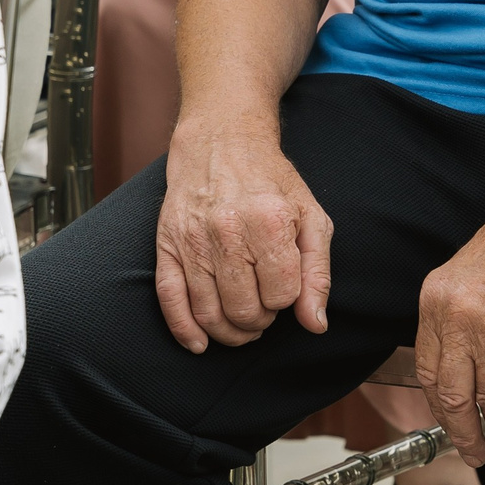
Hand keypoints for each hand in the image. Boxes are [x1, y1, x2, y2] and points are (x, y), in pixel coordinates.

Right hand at [153, 115, 332, 351]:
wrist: (221, 142)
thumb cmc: (271, 183)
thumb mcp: (311, 217)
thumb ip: (317, 272)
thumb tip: (315, 323)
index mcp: (268, 221)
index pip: (282, 296)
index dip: (287, 300)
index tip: (284, 285)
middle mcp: (228, 231)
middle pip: (245, 311)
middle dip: (260, 321)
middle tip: (264, 306)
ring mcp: (193, 240)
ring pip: (210, 314)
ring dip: (230, 331)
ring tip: (242, 323)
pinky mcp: (167, 245)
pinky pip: (170, 301)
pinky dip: (185, 331)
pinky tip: (201, 343)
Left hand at [413, 196, 484, 467]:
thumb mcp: (468, 270)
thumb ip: (457, 311)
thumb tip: (459, 356)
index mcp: (436, 298)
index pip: (427, 369)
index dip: (438, 407)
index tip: (448, 426)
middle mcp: (456, 315)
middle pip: (451, 394)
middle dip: (462, 432)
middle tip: (472, 453)